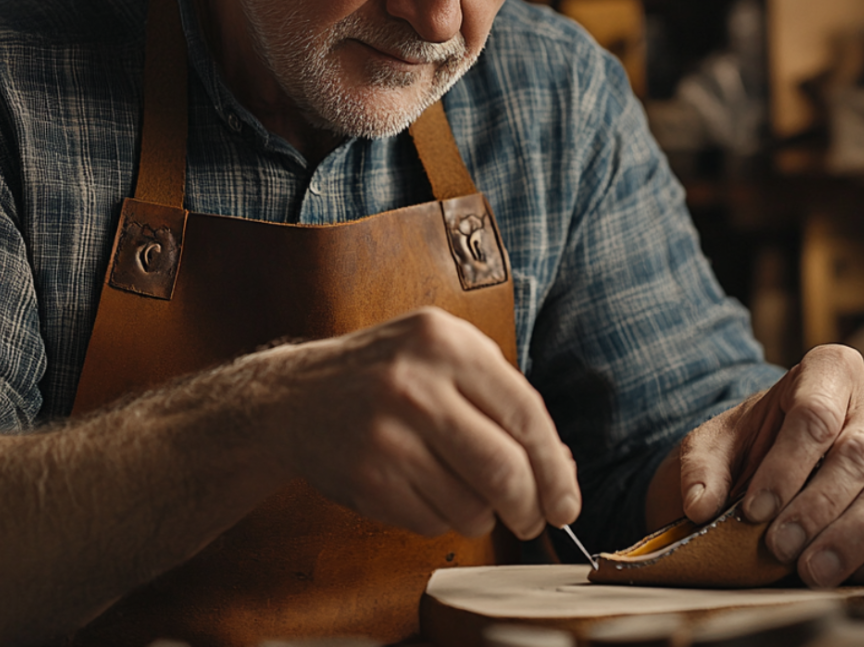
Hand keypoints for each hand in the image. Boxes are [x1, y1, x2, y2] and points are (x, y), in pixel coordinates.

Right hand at [264, 308, 579, 540]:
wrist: (296, 396)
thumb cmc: (384, 372)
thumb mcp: (442, 353)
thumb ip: (500, 395)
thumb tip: (559, 466)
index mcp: (444, 342)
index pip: (524, 412)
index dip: (555, 466)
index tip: (567, 500)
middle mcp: (415, 384)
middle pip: (504, 468)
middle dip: (530, 506)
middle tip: (533, 517)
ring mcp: (387, 433)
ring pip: (471, 504)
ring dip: (485, 514)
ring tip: (469, 494)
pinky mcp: (367, 478)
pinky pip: (432, 521)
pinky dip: (443, 518)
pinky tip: (426, 489)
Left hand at [677, 345, 863, 586]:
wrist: (780, 454)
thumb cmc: (752, 442)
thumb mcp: (715, 444)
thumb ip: (701, 469)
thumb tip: (699, 505)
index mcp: (827, 369)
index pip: (813, 414)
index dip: (785, 466)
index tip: (754, 510)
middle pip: (857, 453)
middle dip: (815, 507)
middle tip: (779, 546)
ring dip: (852, 536)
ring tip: (810, 570)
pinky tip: (847, 572)